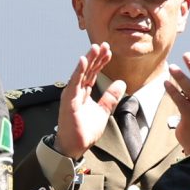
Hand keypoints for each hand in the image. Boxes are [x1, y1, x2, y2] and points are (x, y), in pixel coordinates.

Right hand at [56, 44, 123, 160]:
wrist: (75, 145)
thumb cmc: (85, 130)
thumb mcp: (103, 111)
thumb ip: (111, 97)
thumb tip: (121, 83)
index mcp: (83, 92)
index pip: (93, 72)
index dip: (101, 61)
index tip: (109, 51)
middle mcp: (76, 90)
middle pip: (87, 69)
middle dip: (96, 56)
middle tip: (104, 44)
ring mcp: (71, 94)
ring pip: (80, 73)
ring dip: (88, 59)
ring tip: (95, 47)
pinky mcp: (68, 101)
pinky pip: (74, 83)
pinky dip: (78, 71)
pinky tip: (83, 60)